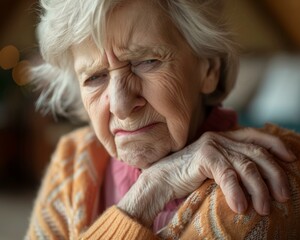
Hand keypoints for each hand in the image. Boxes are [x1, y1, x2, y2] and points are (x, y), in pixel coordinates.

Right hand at [118, 128, 295, 225]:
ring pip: (246, 166)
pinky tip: (241, 208)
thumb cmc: (190, 176)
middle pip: (256, 153)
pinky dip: (237, 193)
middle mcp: (220, 138)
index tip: (291, 159)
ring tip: (264, 209)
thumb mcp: (216, 167)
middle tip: (283, 196)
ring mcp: (212, 145)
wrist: (162, 178)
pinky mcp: (204, 156)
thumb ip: (233, 164)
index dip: (275, 145)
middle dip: (274, 175)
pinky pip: (227, 175)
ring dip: (259, 189)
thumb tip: (258, 178)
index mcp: (224, 137)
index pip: (255, 136)